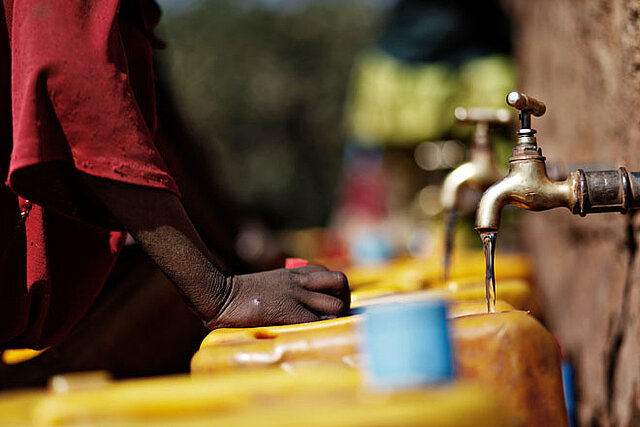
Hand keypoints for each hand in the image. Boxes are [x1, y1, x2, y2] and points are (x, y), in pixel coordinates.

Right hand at [205, 265, 349, 328]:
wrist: (220, 295)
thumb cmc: (238, 296)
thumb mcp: (268, 285)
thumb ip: (284, 289)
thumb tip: (290, 303)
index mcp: (295, 273)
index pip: (331, 275)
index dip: (336, 291)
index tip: (329, 306)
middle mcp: (300, 281)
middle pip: (341, 283)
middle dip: (344, 302)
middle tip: (333, 318)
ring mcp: (296, 295)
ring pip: (336, 305)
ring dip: (335, 319)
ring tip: (325, 330)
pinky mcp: (289, 312)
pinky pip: (318, 321)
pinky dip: (321, 331)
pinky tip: (313, 337)